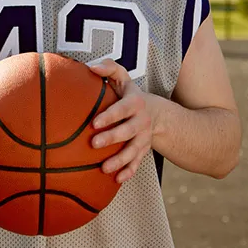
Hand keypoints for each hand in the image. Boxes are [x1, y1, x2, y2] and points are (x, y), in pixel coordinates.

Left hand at [89, 59, 155, 182]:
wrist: (156, 113)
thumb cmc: (129, 94)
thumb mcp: (123, 78)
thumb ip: (109, 68)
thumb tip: (91, 67)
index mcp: (135, 102)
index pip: (122, 109)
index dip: (110, 116)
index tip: (94, 122)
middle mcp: (142, 121)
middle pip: (128, 132)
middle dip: (112, 138)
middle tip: (94, 144)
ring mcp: (144, 138)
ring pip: (133, 151)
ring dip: (119, 160)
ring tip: (103, 168)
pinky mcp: (143, 151)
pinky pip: (137, 163)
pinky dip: (129, 172)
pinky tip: (117, 179)